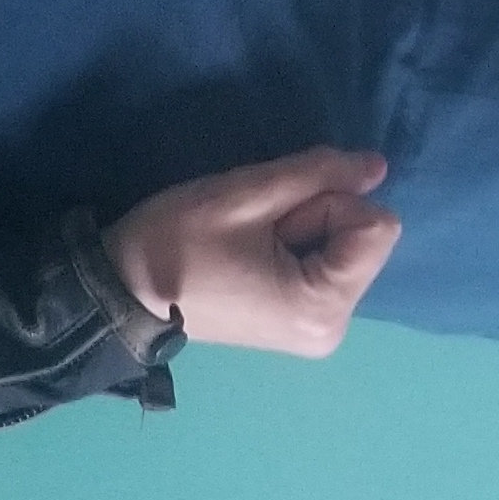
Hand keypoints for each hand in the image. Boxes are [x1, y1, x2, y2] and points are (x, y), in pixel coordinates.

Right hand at [105, 148, 400, 356]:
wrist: (119, 293)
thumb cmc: (175, 245)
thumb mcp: (244, 194)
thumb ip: (318, 173)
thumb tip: (379, 167)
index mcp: (324, 307)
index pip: (377, 225)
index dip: (326, 203)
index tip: (270, 221)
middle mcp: (333, 329)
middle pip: (364, 239)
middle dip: (314, 220)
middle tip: (251, 235)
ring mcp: (318, 332)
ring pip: (346, 250)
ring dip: (304, 233)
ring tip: (246, 248)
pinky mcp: (302, 326)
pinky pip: (327, 269)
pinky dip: (298, 251)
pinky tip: (253, 260)